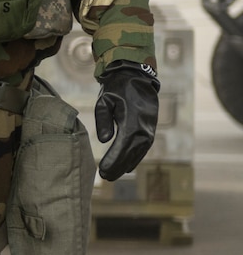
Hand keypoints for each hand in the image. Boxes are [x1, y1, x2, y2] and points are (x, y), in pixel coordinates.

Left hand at [95, 60, 159, 181]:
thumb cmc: (116, 88)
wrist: (136, 77)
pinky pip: (143, 147)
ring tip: (113, 175)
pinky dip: (135, 157)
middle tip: (105, 178)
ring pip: (139, 152)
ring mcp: (149, 129)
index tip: (102, 171)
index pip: (122, 146)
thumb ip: (103, 120)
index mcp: (132, 121)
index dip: (113, 160)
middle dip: (118, 166)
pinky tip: (127, 166)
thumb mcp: (104, 100)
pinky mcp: (150, 128)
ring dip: (126, 164)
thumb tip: (104, 140)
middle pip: (131, 153)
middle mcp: (144, 128)